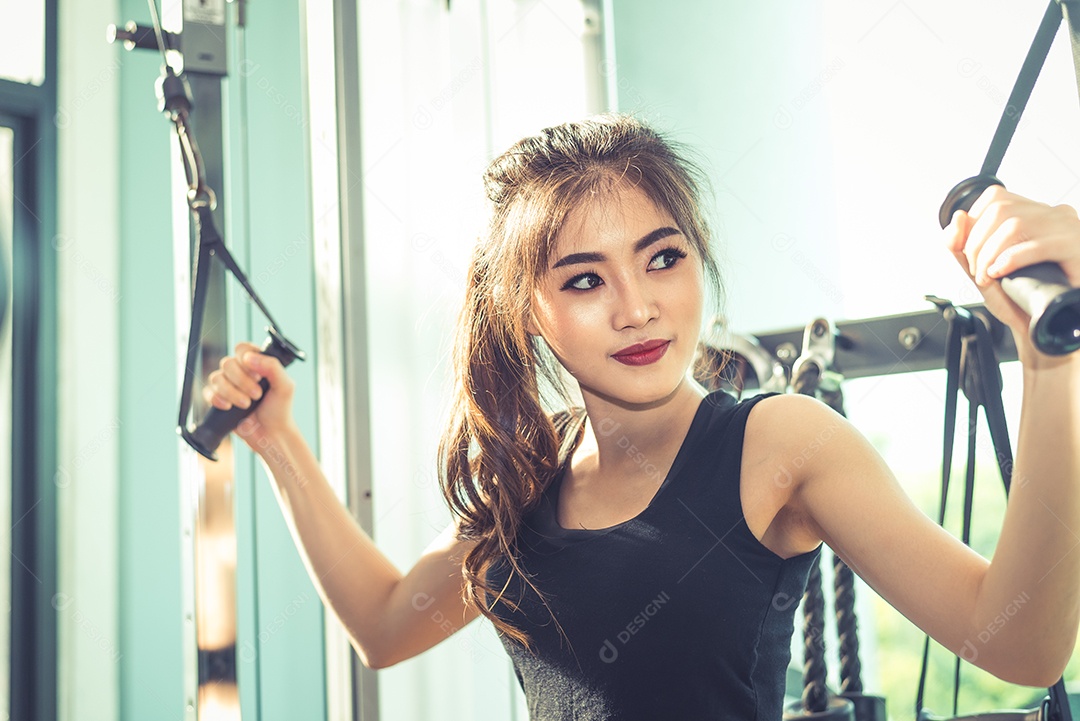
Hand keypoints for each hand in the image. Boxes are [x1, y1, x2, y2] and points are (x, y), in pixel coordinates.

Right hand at [202, 341, 295, 450]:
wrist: (270, 434)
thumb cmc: (280, 409)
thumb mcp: (285, 386)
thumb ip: (272, 367)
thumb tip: (249, 357)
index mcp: (257, 364)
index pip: (242, 348)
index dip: (246, 359)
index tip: (258, 375)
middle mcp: (241, 372)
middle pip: (227, 363)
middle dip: (241, 380)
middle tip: (257, 394)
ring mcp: (229, 385)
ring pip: (216, 377)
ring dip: (231, 392)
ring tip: (246, 404)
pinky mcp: (219, 399)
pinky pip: (207, 392)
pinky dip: (217, 399)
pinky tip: (228, 407)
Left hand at [944, 186, 1079, 362]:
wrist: (1046, 324)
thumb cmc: (1019, 297)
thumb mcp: (983, 269)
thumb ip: (962, 247)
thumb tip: (955, 219)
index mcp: (1034, 212)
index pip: (995, 197)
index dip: (972, 223)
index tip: (969, 252)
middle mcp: (1053, 213)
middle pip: (1000, 210)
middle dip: (976, 244)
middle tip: (978, 271)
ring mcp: (1066, 227)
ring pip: (1014, 225)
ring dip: (989, 254)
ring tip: (988, 276)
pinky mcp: (1075, 246)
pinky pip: (1035, 245)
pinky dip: (1009, 260)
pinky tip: (1000, 273)